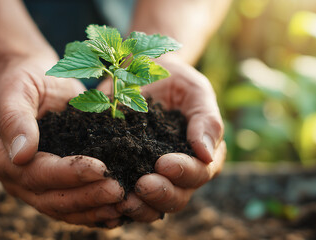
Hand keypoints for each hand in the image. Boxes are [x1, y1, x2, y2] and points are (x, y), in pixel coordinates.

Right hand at [0, 56, 124, 227]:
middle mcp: (16, 178)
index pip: (36, 174)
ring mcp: (36, 184)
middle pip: (52, 198)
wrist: (34, 80)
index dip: (69, 174)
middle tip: (118, 191)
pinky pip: (73, 203)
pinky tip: (117, 210)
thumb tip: (21, 155)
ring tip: (122, 204)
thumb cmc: (22, 81)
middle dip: (87, 197)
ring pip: (64, 207)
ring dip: (94, 208)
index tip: (101, 168)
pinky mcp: (56, 182)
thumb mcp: (14, 90)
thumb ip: (15, 119)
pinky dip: (94, 209)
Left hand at [97, 56, 225, 221]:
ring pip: (153, 205)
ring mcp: (154, 177)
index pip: (200, 172)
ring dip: (141, 207)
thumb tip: (207, 154)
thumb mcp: (195, 91)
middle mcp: (181, 173)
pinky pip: (127, 198)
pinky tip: (109, 201)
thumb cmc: (174, 80)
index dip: (185, 172)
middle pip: (178, 196)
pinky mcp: (128, 176)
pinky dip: (119, 204)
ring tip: (124, 200)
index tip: (164, 164)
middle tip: (142, 185)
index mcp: (202, 155)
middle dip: (162, 194)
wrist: (139, 74)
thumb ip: (206, 120)